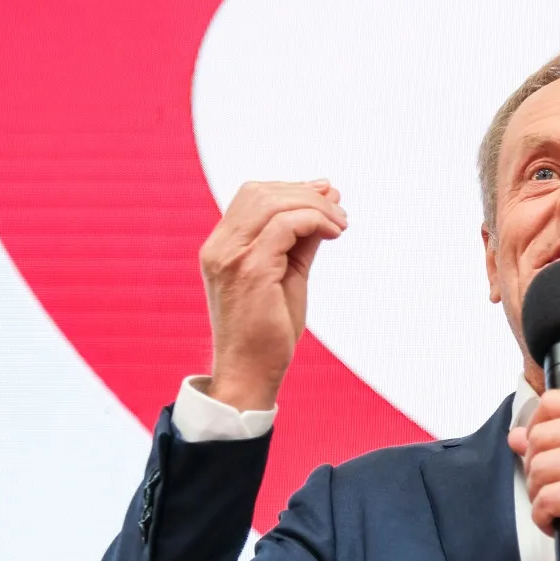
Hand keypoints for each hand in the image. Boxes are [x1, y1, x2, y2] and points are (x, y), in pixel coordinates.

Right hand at [200, 180, 347, 409]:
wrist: (250, 373)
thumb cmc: (267, 331)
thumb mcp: (288, 274)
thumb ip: (301, 240)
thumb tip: (326, 204)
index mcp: (221, 247)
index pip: (252, 196)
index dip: (292, 187)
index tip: (327, 194)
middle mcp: (219, 247)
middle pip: (261, 191)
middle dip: (306, 193)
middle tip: (339, 209)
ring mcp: (230, 256)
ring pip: (273, 202)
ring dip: (314, 206)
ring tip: (340, 223)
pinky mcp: (249, 269)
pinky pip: (285, 225)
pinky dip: (314, 220)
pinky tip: (333, 233)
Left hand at [508, 390, 559, 560]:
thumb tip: (516, 436)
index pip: (553, 401)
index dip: (536, 428)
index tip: (543, 452)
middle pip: (539, 436)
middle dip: (535, 469)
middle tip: (556, 491)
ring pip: (538, 469)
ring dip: (540, 496)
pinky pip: (545, 499)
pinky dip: (545, 518)